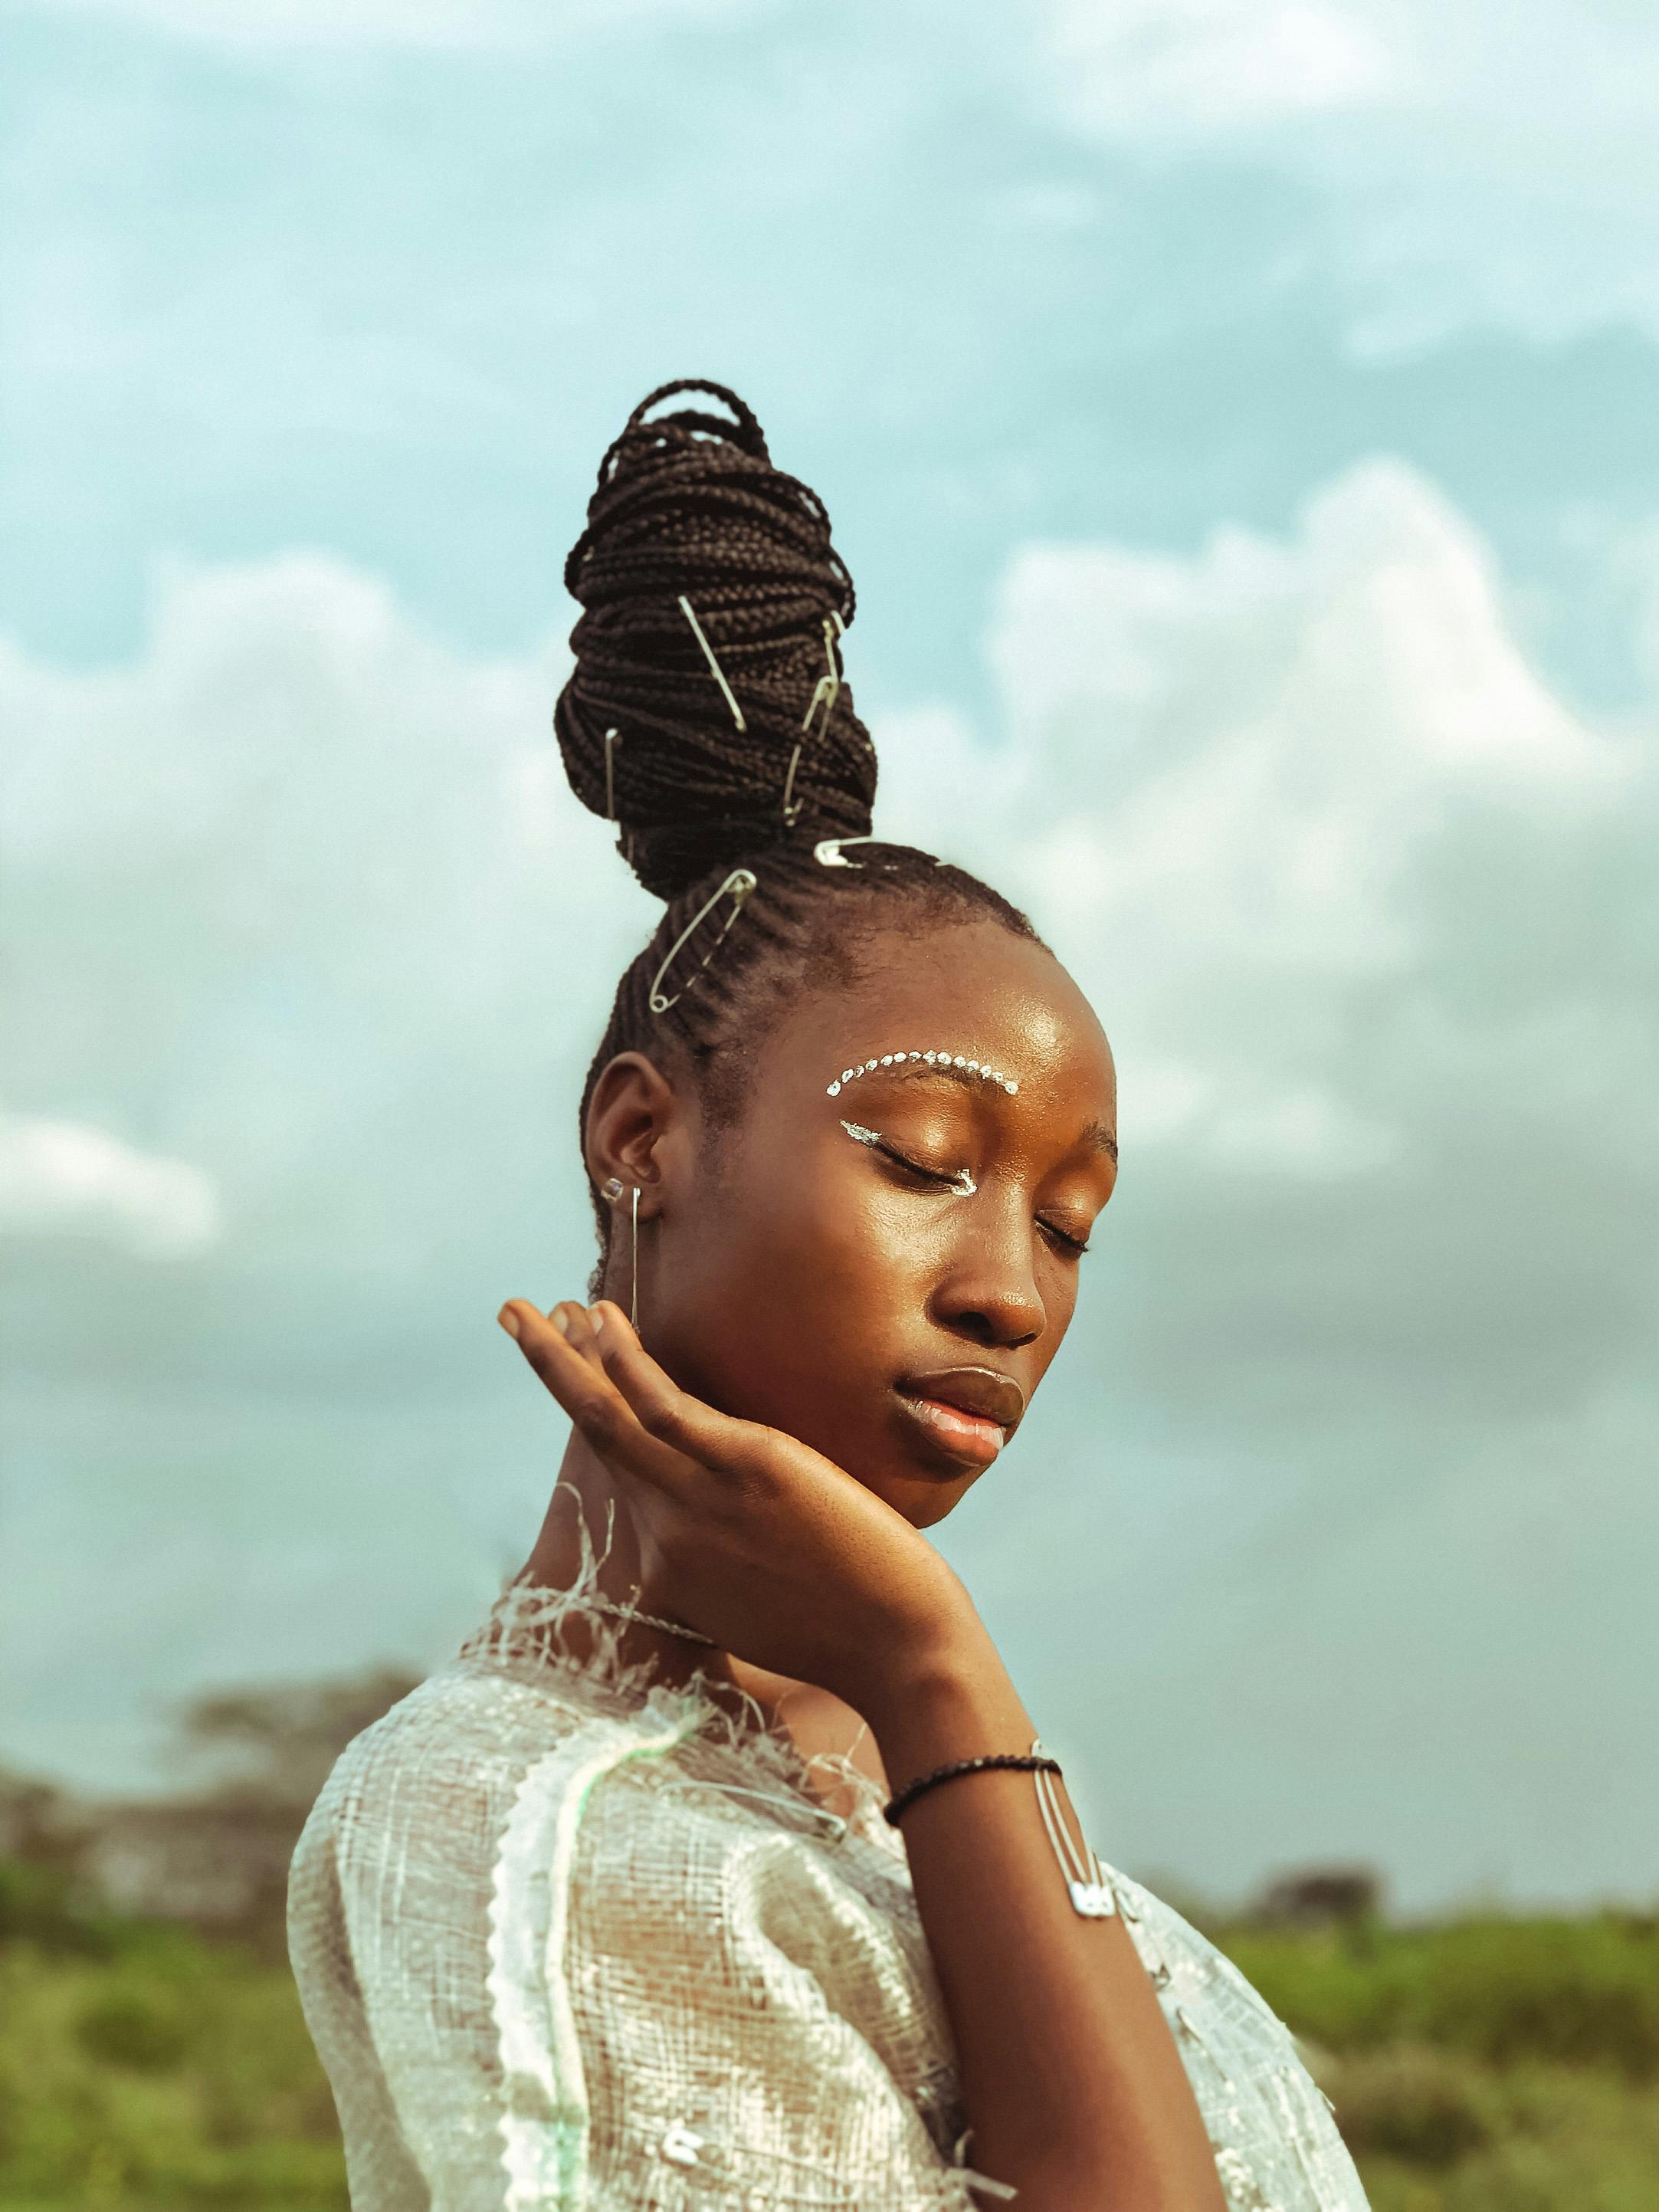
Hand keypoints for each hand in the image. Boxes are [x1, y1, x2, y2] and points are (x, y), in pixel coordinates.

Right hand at [497, 1297, 979, 1712]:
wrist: (901, 1653)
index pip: (623, 1474)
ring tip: (531, 1305)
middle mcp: (667, 1536)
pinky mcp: (744, 1469)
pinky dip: (626, 1363)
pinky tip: (604, 1321)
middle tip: (516, 1313)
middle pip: (596, 1436)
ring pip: (609, 1416)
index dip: (598, 1409)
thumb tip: (752, 1518)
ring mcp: (700, 1502)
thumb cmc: (859, 1634)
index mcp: (671, 1568)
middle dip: (552, 1369)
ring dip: (563, 1356)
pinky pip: (663, 1408)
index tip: (582, 1363)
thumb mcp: (773, 1601)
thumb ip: (742, 1557)